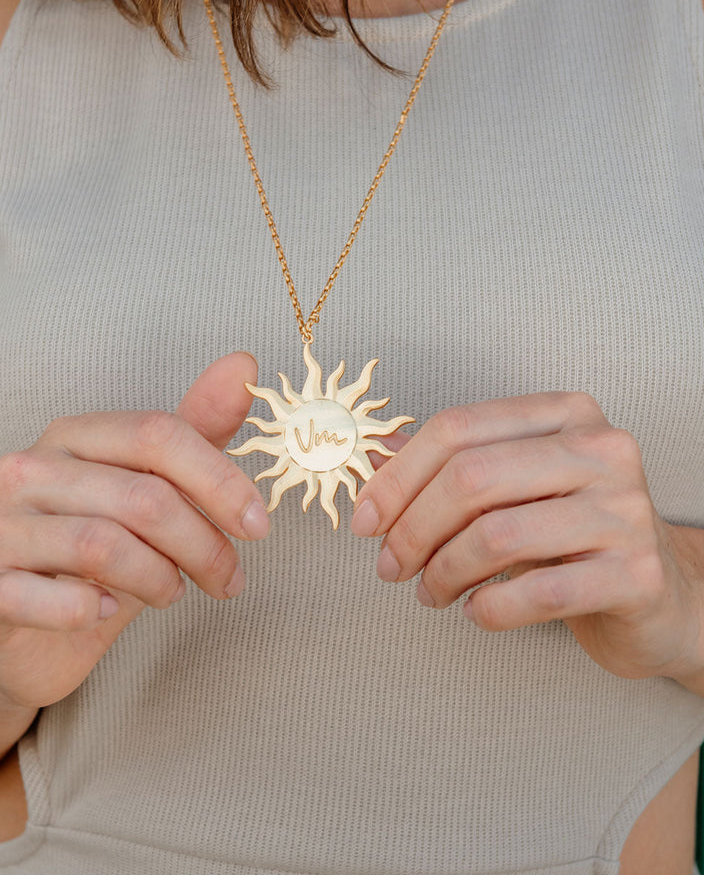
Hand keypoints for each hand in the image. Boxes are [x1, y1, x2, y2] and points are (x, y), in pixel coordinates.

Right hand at [0, 352, 268, 712]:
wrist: (33, 630)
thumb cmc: (97, 556)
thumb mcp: (153, 488)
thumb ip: (196, 431)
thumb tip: (241, 365)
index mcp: (76, 436)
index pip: (158, 434)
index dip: (220, 480)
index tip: (259, 524)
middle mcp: (31, 469)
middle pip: (143, 496)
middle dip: (204, 546)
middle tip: (228, 578)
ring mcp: (0, 526)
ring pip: (101, 545)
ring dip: (159, 578)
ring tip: (173, 592)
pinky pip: (37, 596)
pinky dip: (86, 608)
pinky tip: (107, 608)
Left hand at [351, 391, 702, 684]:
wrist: (661, 596)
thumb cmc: (573, 537)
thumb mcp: (513, 488)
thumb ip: (449, 466)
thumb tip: (372, 457)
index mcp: (565, 413)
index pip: (458, 428)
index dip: (397, 476)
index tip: (365, 521)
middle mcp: (601, 448)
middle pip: (471, 477)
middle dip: (412, 529)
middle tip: (390, 566)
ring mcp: (625, 509)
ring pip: (497, 535)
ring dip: (443, 572)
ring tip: (431, 593)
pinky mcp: (637, 573)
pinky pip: (538, 593)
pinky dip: (489, 608)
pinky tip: (477, 611)